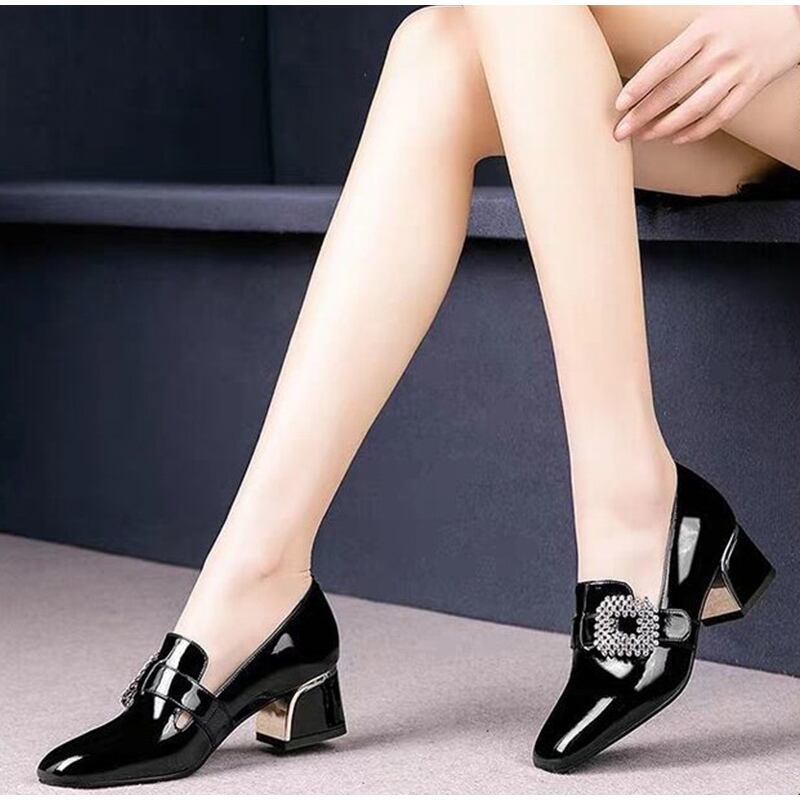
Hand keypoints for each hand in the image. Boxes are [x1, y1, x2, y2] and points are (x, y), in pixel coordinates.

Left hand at [614, 6, 799, 143]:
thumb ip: (681, 47)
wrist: (793, 15)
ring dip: (664, 127)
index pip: (662, 64)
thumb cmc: (740, 18)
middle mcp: (720, 51)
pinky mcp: (753, 86)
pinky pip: (720, 117)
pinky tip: (676, 138)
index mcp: (704, 29)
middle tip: (620, 131)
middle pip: (672, 92)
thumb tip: (645, 82)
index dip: (638, 88)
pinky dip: (695, 131)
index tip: (619, 106)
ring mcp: (738, 70)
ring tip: (645, 136)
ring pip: (694, 109)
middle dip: (641, 115)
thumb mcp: (708, 20)